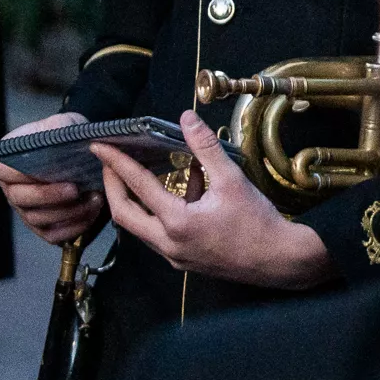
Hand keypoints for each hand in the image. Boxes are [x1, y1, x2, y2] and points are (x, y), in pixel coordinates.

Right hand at [0, 111, 105, 244]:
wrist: (82, 151)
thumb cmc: (67, 136)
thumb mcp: (63, 124)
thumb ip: (57, 127)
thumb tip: (58, 135)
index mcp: (7, 163)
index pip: (5, 171)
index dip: (24, 174)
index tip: (48, 171)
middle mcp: (11, 189)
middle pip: (21, 199)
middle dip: (49, 196)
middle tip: (75, 189)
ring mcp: (26, 209)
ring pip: (38, 219)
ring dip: (67, 213)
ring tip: (94, 199)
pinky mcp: (43, 226)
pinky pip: (52, 235)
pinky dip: (72, 228)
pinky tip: (92, 214)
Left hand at [97, 112, 330, 287]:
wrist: (279, 260)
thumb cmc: (258, 221)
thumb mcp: (233, 179)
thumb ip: (207, 148)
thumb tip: (187, 119)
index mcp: (177, 222)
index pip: (138, 186)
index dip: (117, 163)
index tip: (100, 146)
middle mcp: (167, 242)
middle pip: (123, 214)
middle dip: (112, 186)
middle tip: (109, 164)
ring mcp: (173, 255)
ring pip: (139, 227)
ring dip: (135, 201)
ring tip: (140, 175)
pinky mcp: (184, 260)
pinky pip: (160, 234)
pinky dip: (161, 211)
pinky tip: (185, 191)